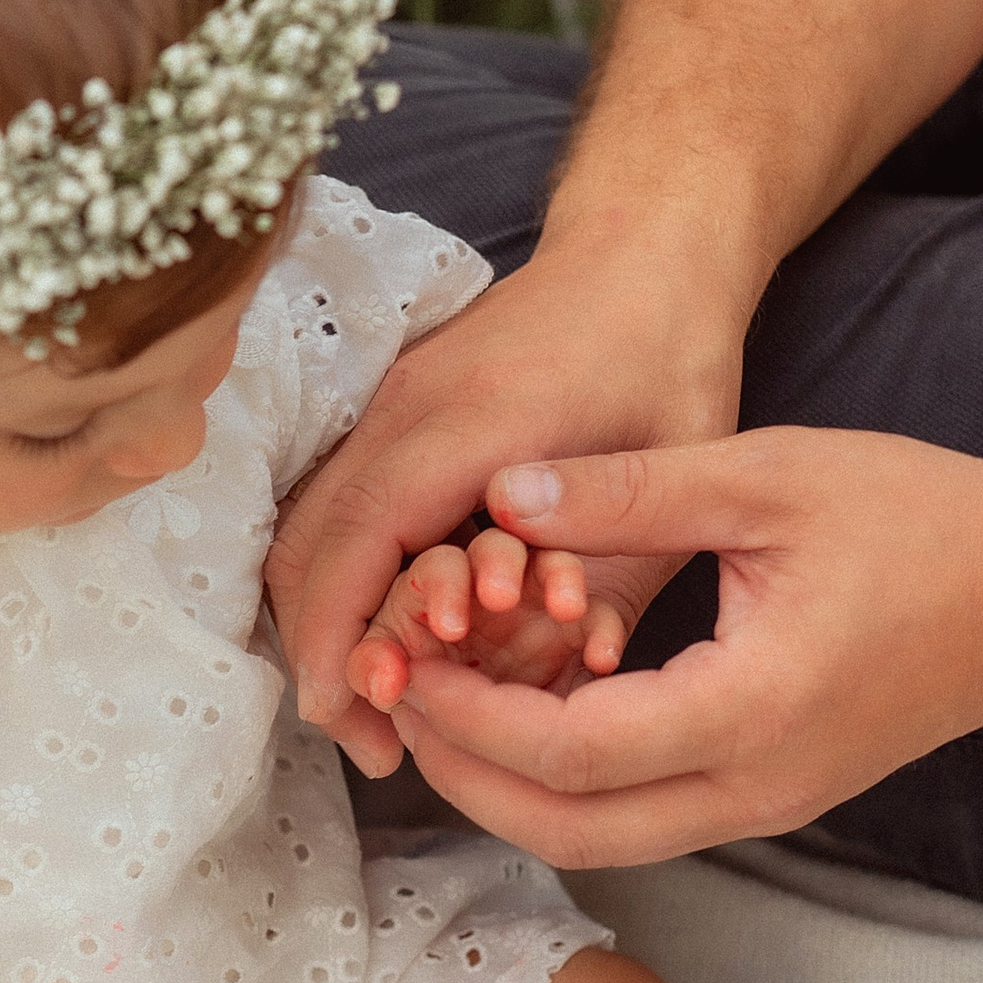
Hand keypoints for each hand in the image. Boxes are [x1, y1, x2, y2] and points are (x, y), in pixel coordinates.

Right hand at [264, 229, 745, 775]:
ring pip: (306, 528)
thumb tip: (561, 687)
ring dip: (326, 622)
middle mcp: (404, 409)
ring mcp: (386, 405)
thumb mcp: (677, 478)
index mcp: (472, 422)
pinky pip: (334, 508)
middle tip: (371, 736)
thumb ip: (613, 581)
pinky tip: (383, 635)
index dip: (343, 633)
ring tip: (377, 703)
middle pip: (306, 541)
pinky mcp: (390, 414)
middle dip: (322, 649)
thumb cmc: (670, 357)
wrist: (645, 246)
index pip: (363, 536)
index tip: (356, 711)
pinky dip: (342, 581)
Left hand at [382, 432, 982, 864]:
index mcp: (750, 710)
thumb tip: (501, 491)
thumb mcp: (767, 477)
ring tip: (442, 706)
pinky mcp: (764, 800)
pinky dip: (564, 782)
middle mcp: (751, 787)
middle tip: (397, 700)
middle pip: (562, 829)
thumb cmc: (921, 520)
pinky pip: (637, 818)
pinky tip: (524, 710)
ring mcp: (761, 807)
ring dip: (506, 789)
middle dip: (464, 775)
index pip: (566, 753)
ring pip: (595, 840)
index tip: (407, 658)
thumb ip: (630, 491)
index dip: (468, 716)